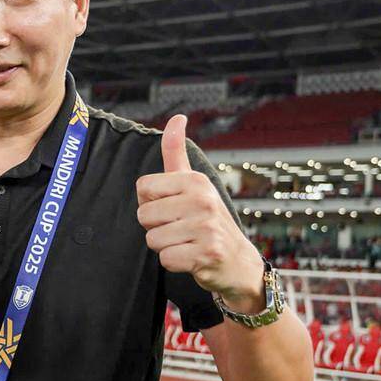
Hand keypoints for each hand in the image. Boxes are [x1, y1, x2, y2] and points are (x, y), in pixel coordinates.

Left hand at [136, 115, 264, 312]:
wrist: (237, 261)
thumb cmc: (206, 219)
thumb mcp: (192, 183)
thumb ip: (176, 152)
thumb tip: (177, 117)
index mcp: (195, 180)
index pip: (142, 188)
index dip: (151, 202)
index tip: (172, 207)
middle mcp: (203, 200)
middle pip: (144, 215)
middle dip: (156, 227)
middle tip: (181, 229)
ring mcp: (206, 227)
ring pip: (153, 240)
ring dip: (165, 246)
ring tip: (187, 242)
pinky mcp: (207, 254)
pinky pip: (165, 259)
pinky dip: (175, 263)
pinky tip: (193, 257)